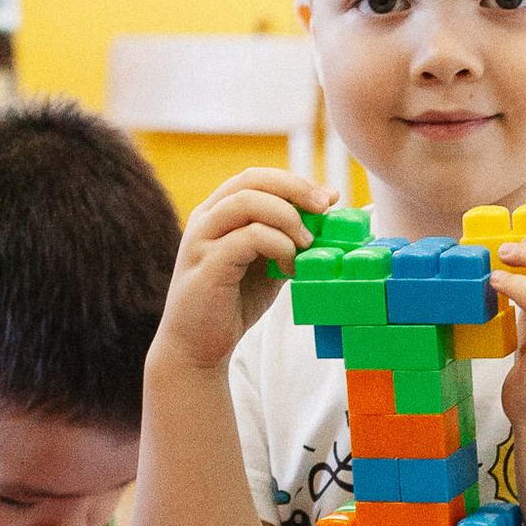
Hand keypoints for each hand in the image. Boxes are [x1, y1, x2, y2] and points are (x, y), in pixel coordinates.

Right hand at [151, 166, 329, 375]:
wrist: (197, 347)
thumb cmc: (232, 302)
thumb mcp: (268, 264)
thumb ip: (288, 238)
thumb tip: (327, 211)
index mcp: (218, 212)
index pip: (256, 178)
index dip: (295, 182)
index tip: (329, 198)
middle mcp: (205, 218)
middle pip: (251, 180)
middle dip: (294, 188)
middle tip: (324, 208)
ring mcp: (202, 240)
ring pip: (247, 202)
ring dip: (287, 217)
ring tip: (307, 243)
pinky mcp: (206, 265)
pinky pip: (248, 237)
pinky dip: (278, 245)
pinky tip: (289, 267)